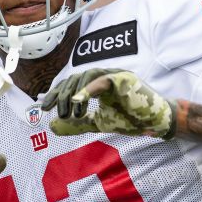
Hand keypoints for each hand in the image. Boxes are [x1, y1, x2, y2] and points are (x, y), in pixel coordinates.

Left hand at [41, 68, 176, 138]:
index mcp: (97, 84)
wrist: (156, 122)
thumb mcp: (98, 123)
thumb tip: (51, 127)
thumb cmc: (131, 119)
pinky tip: (78, 101)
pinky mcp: (124, 79)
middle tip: (58, 112)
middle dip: (63, 94)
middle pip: (75, 77)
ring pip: (87, 75)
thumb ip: (77, 123)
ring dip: (75, 94)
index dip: (57, 93)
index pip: (72, 83)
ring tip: (73, 113)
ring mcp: (115, 75)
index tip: (45, 107)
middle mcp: (104, 76)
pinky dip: (88, 90)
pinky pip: (102, 80)